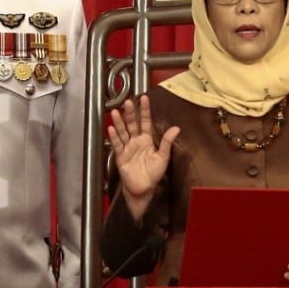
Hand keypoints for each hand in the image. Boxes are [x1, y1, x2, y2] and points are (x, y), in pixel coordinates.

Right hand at [107, 95, 179, 219]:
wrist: (144, 189)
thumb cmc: (154, 174)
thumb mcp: (163, 157)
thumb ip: (167, 142)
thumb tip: (176, 128)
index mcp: (147, 140)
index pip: (146, 122)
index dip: (145, 110)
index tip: (144, 98)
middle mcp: (136, 141)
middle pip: (132, 124)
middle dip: (130, 113)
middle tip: (128, 101)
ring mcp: (128, 148)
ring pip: (123, 132)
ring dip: (119, 122)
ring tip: (116, 111)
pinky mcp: (121, 156)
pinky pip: (117, 145)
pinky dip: (114, 137)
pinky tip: (111, 128)